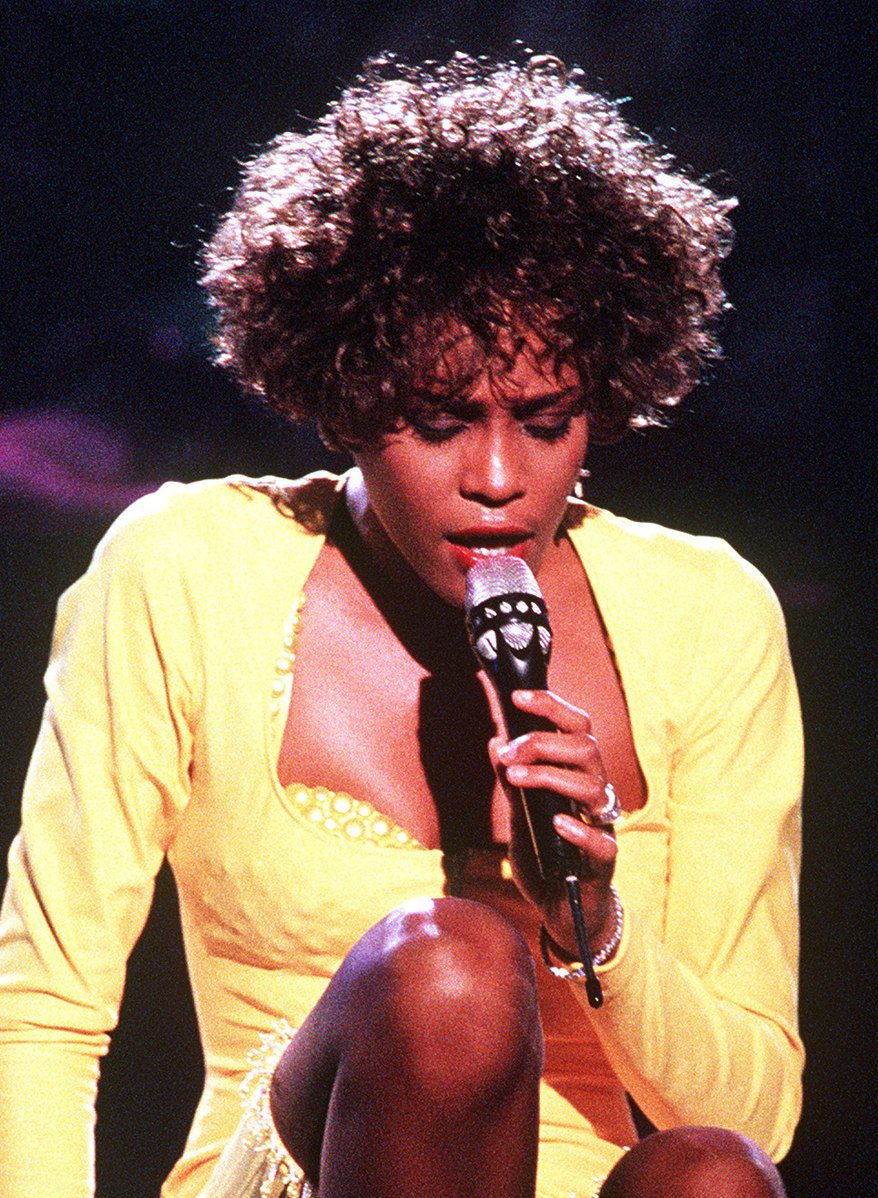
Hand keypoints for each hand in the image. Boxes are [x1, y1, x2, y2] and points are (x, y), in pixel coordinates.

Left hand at [487, 688, 618, 959]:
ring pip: (593, 786)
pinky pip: (602, 840)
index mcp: (577, 777)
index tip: (517, 697)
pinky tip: (556, 823)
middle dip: (543, 742)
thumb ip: (513, 781)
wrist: (564, 912)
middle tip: (509, 754)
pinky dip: (579, 828)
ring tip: (516, 778)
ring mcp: (602, 826)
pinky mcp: (603, 862)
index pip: (575, 729)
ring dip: (551, 776)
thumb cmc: (548, 857)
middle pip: (585, 749)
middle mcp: (595, 795)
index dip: (551, 707)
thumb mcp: (522, 816)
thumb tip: (495, 742)